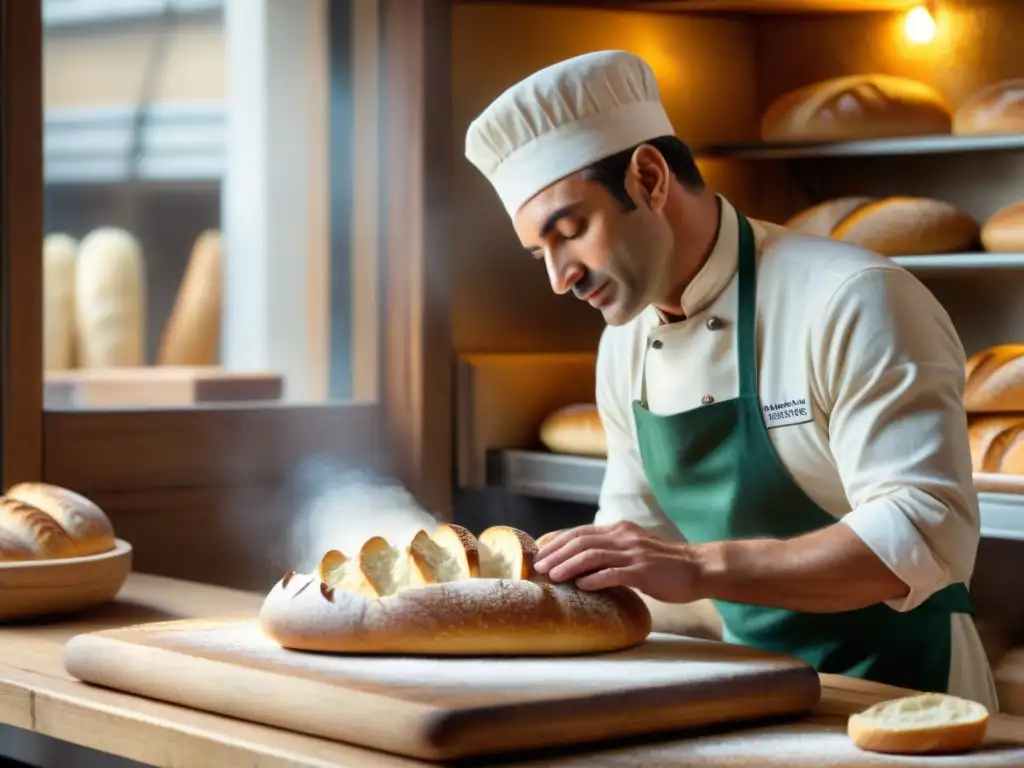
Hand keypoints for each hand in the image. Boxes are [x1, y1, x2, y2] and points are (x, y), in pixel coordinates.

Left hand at [533, 521, 704, 602]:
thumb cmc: (664, 565)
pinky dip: (594, 579)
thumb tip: (581, 564)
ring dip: (569, 565)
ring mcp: (634, 553)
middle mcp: (624, 537)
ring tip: (553, 576)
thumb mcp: (634, 550)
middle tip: (538, 566)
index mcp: (620, 530)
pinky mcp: (644, 571)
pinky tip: (581, 586)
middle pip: (581, 540)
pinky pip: (613, 573)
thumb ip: (611, 552)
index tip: (539, 551)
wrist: (698, 569)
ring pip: (593, 554)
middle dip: (556, 553)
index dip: (557, 540)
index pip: (581, 531)